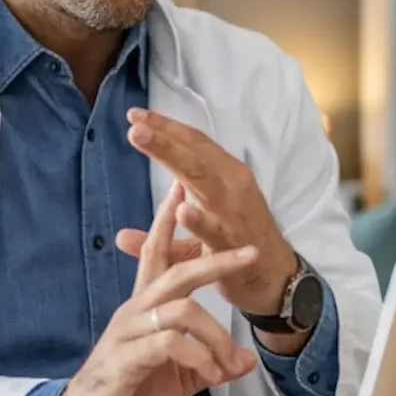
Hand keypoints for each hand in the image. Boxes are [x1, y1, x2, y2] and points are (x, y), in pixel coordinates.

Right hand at [52, 182, 258, 395]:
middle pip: (177, 270)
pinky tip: (211, 375)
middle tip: (251, 251)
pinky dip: (201, 357)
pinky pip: (171, 343)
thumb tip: (247, 361)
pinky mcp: (127, 357)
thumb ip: (211, 364)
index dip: (170, 220)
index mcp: (145, 308)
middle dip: (216, 258)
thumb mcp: (181, 378)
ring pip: (182, 309)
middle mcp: (135, 310)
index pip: (157, 252)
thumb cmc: (129, 394)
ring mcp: (129, 332)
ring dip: (216, 335)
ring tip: (228, 363)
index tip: (183, 187)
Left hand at [119, 108, 299, 324]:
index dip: (165, 128)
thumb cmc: (236, 248)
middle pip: (194, 153)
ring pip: (202, 178)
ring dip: (171, 156)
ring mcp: (234, 212)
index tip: (134, 115)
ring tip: (143, 140)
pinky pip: (216, 229)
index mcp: (224, 176)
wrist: (276, 281)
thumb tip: (120, 236)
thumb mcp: (192, 242)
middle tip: (135, 122)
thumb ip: (159, 235)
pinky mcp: (237, 242)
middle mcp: (231, 185)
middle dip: (164, 135)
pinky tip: (181, 209)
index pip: (193, 144)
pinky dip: (199, 220)